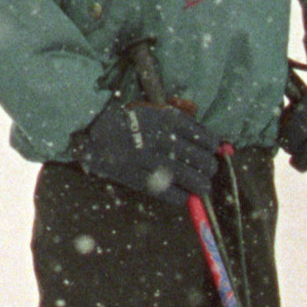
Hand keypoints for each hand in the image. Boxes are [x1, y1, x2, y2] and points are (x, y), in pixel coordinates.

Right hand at [72, 98, 217, 205]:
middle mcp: (161, 139)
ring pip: (187, 177)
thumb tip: (207, 140)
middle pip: (198, 158)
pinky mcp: (138, 177)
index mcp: (166, 119)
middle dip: (209, 167)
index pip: (201, 136)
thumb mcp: (153, 110)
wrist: (93, 130)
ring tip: (204, 188)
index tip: (213, 151)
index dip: (212, 146)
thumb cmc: (126, 120)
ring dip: (200, 184)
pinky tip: (185, 196)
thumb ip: (177, 120)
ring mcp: (150, 159)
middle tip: (210, 171)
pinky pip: (167, 192)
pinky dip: (180, 196)